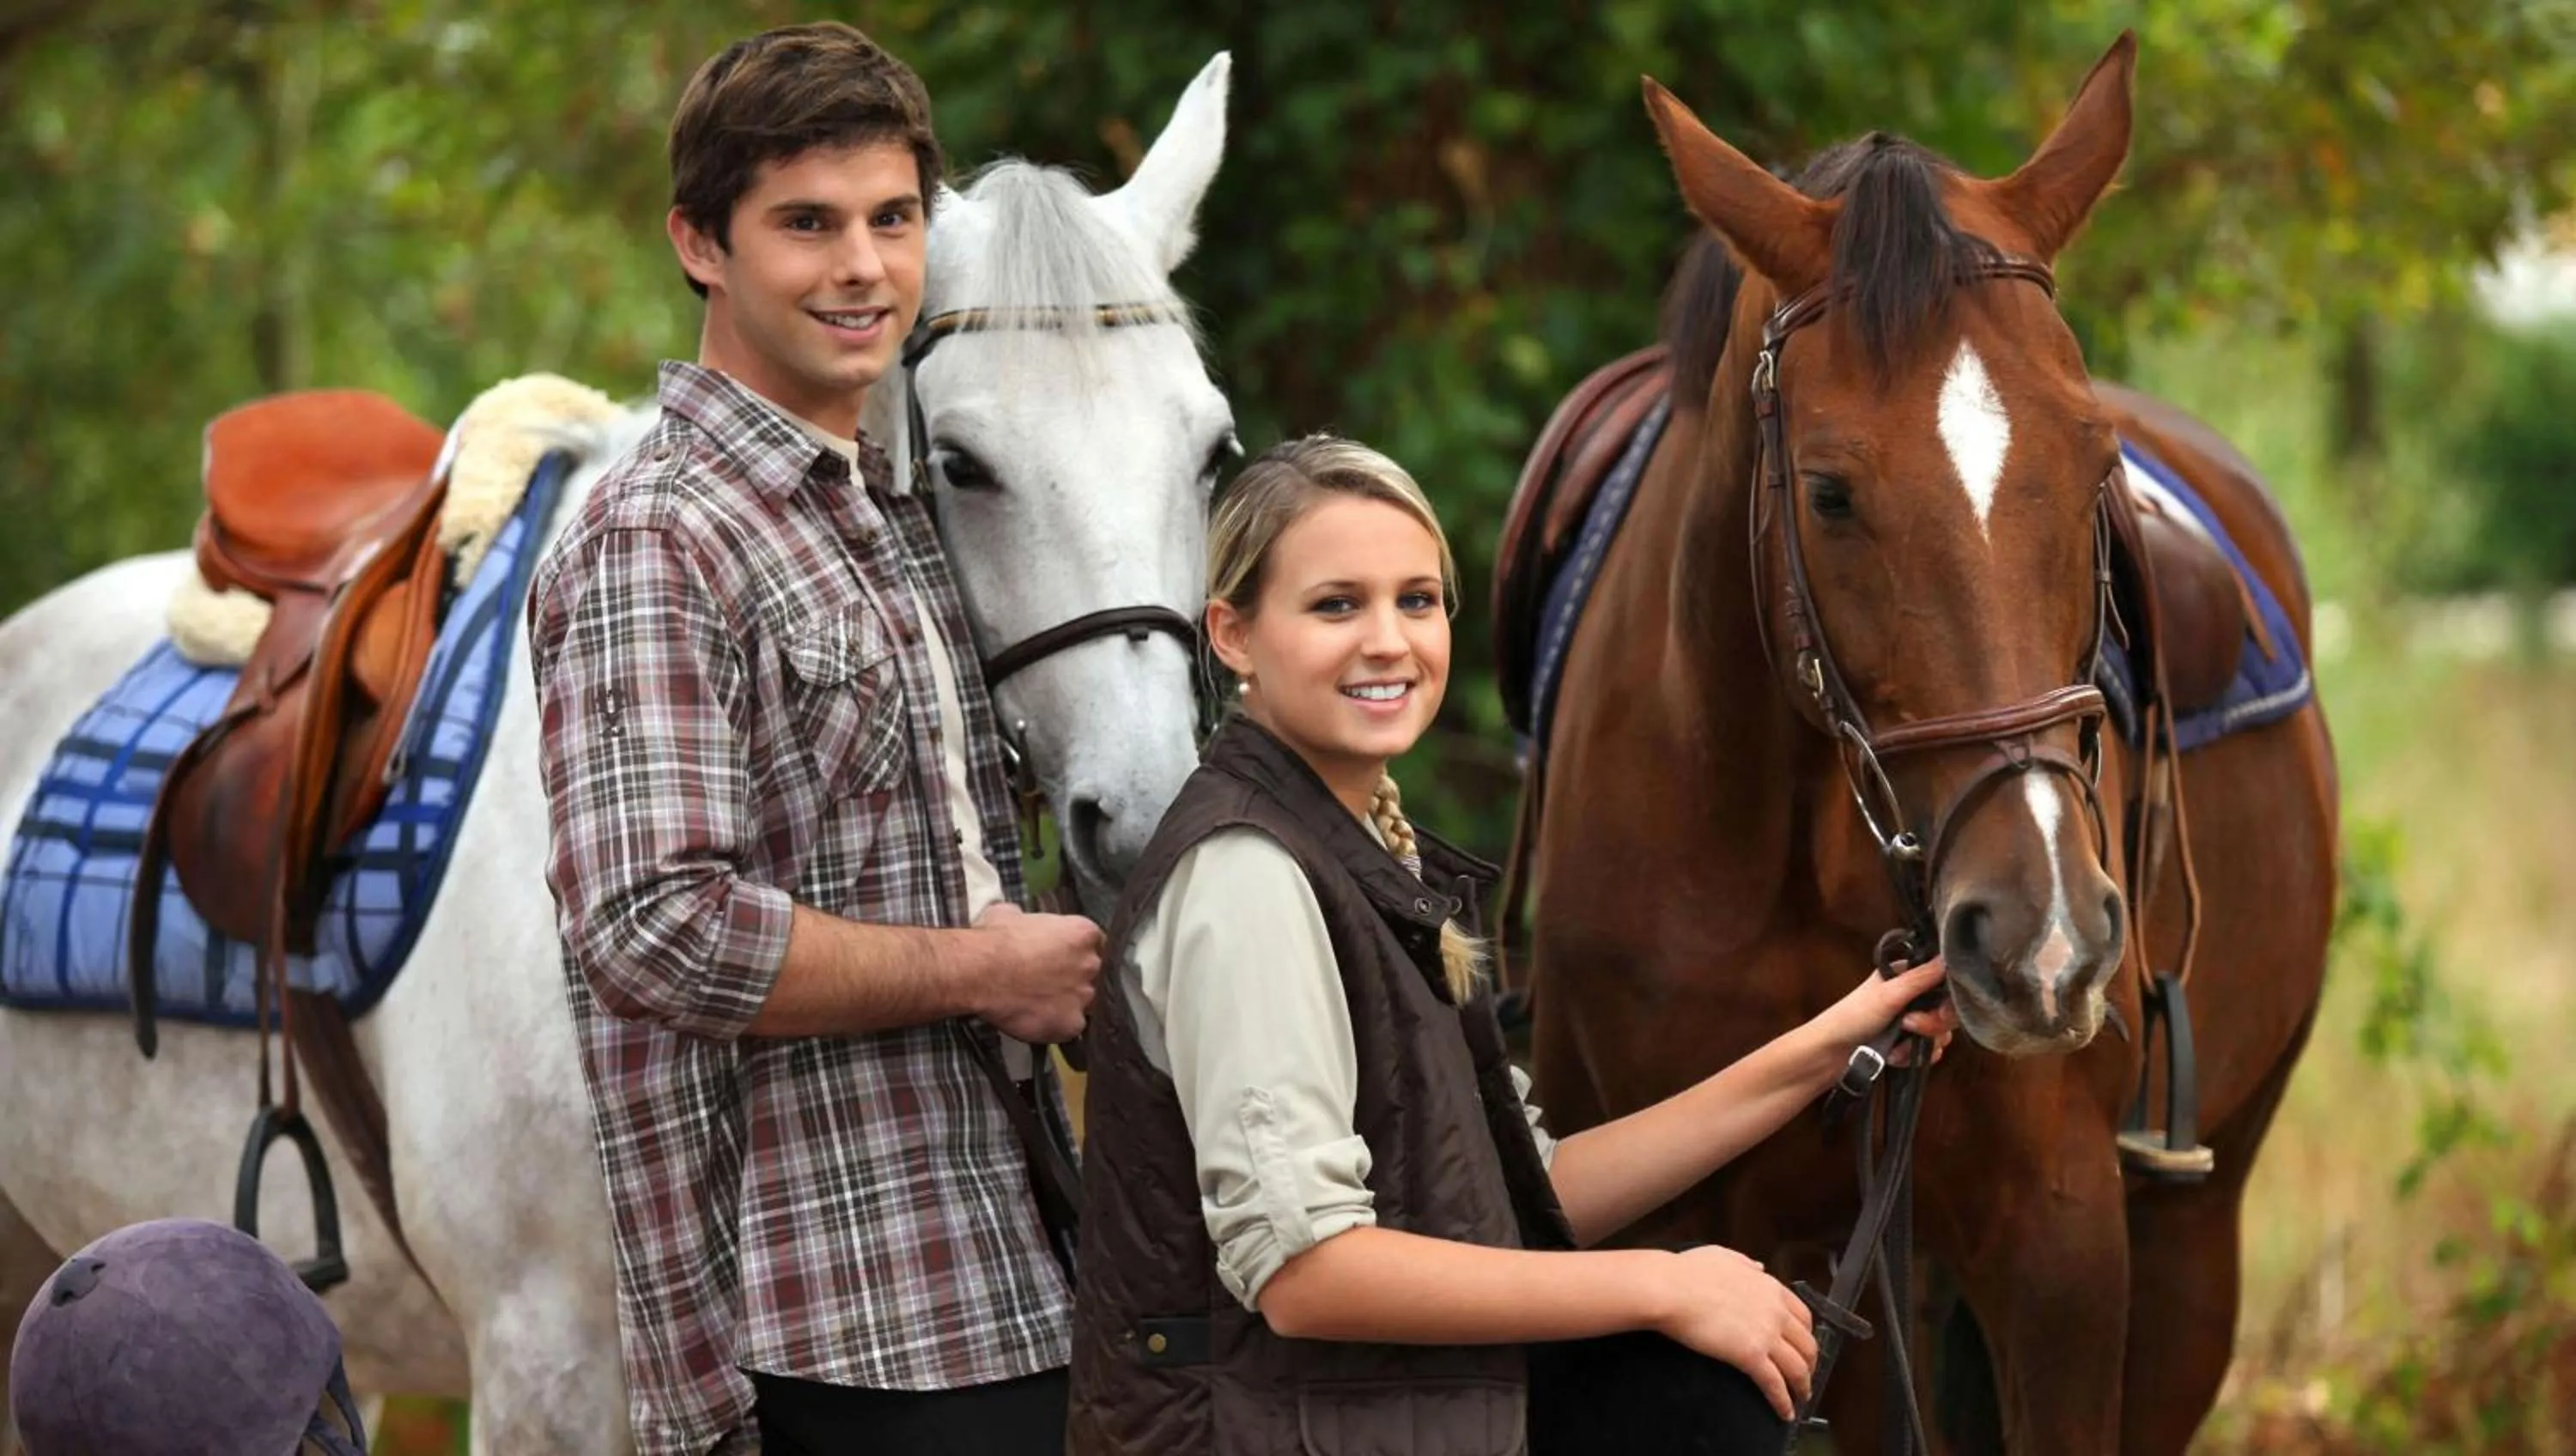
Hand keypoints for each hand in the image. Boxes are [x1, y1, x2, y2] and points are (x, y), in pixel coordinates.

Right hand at [971, 902, 1102, 1043]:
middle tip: (1050, 982)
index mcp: (1083, 933)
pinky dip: (1057, 1026)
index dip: (1079, 953)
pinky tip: (1038, 1021)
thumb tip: (1018, 918)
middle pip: (1095, 974)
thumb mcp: (1011, 914)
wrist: (981, 973)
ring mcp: (1084, 996)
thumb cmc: (995, 940)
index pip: (1096, 944)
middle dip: (1076, 978)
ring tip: (1042, 1004)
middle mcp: (1091, 964)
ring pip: (1085, 1004)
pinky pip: (1071, 1027)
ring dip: (1068, 1004)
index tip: (1065, 958)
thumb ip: (1027, 918)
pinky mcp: (1072, 1024)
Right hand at [1648, 1245, 1817, 1419]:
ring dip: (1802, 1386)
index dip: (1806, 1335)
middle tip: (1804, 1376)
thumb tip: (1759, 1268)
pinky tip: (1784, 1412)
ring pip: (1797, 1367)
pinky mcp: (1751, 1356)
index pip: (1803, 1316)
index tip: (1803, 1346)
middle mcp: (1775, 1311)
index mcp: (1770, 1288)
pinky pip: (1775, 1384)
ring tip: (1799, 1399)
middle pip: (1807, 1344)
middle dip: (1810, 1364)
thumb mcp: (1723, 1256)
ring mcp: (1766, 1334)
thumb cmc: (1688, 1273)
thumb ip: (1746, 1264)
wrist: (1671, 1289)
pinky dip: (1783, 1402)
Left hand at [1805, 956, 1958, 1072]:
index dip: (1948, 1000)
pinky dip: (1913, 1057)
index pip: (1945, 982)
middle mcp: (1912, 996)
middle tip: (1908, 1027)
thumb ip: (1920, 978)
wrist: (1830, 1055)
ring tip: (1895, 1046)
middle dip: (1932, 1024)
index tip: (1940, 1011)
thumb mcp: (1888, 995)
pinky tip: (1894, 1057)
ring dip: (1920, 1044)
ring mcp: (1911, 1021)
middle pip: (1947, 1010)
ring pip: (1941, 1034)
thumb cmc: (1852, 1017)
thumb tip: (1949, 958)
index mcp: (1906, 975)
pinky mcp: (1908, 1044)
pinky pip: (1930, 1052)